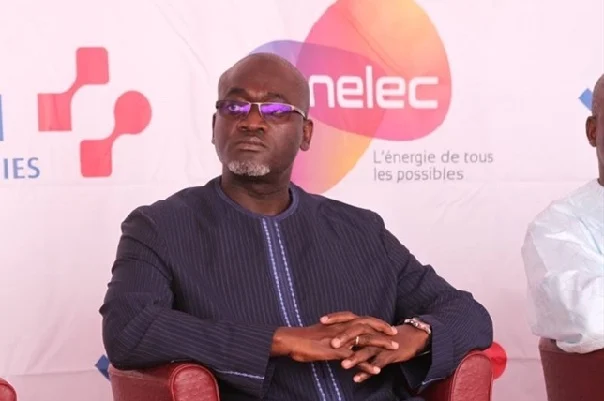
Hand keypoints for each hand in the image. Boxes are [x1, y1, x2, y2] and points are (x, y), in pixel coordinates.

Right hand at [272, 315, 397, 362]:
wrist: (290, 340)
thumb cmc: (303, 339)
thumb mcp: (321, 335)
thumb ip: (332, 335)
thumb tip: (338, 339)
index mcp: (339, 324)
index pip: (362, 320)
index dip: (375, 322)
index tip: (387, 326)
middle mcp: (342, 328)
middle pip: (368, 326)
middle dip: (383, 330)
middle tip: (396, 334)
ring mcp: (340, 339)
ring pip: (366, 340)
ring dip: (381, 344)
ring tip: (394, 349)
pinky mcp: (336, 351)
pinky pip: (355, 358)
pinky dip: (367, 364)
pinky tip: (377, 370)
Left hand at [321, 313, 428, 381]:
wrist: (409, 339)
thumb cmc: (384, 335)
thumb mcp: (367, 331)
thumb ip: (352, 332)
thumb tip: (333, 333)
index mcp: (364, 324)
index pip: (348, 317)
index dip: (335, 318)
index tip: (321, 320)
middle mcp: (371, 332)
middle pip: (357, 331)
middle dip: (344, 337)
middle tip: (331, 344)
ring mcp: (380, 344)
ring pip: (366, 350)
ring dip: (354, 358)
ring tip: (342, 365)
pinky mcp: (388, 355)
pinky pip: (376, 364)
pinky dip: (366, 372)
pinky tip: (356, 379)